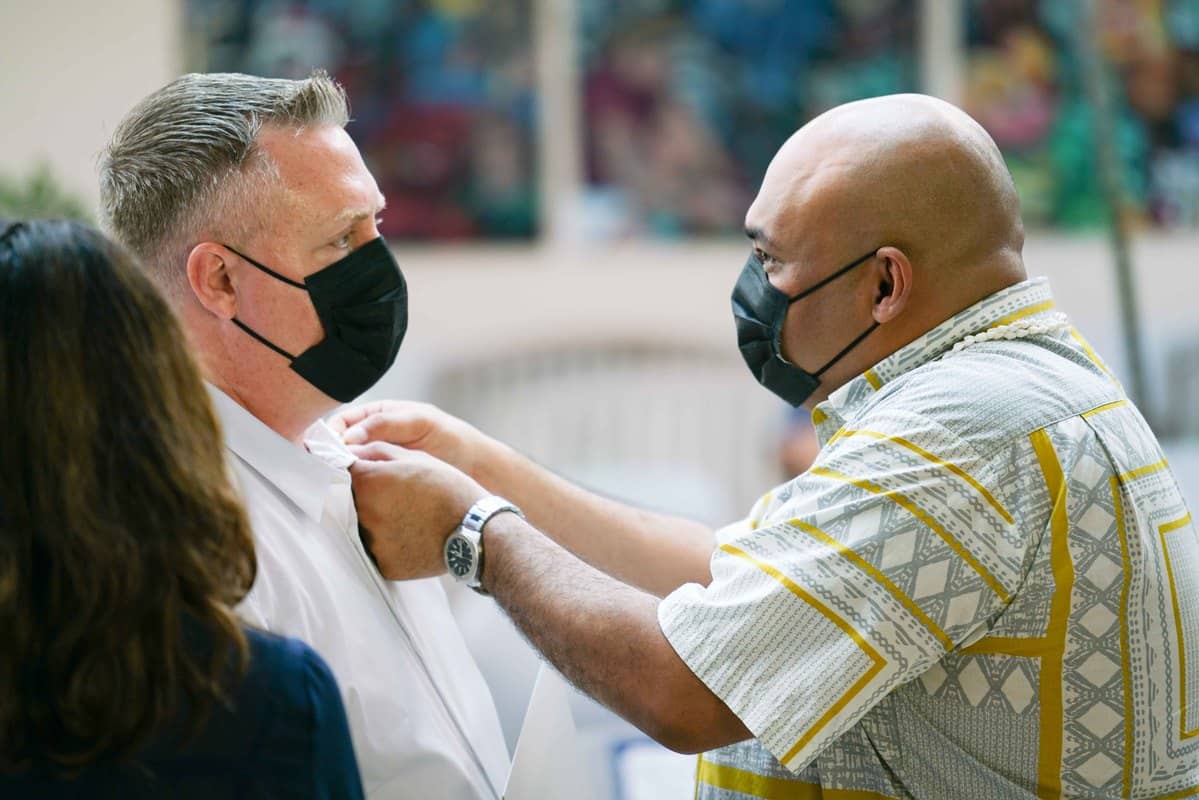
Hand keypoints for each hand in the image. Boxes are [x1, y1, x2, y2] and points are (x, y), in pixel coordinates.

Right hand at [333, 401, 489, 479]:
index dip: (329, 434)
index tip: (323, 449)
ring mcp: (378, 462)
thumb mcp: (420, 422)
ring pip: (348, 467)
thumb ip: (386, 424)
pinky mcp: (384, 483)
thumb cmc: (451, 438)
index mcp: (378, 416)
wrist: (476, 467)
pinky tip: (350, 495)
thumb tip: (348, 437)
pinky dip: (354, 488)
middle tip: (321, 468)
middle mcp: (373, 438)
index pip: (342, 422)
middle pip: (339, 446)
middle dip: (328, 455)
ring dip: (338, 474)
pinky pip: (362, 484)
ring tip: (332, 483)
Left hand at [348, 441, 486, 579]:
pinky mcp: (383, 564)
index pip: (343, 473)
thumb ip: (379, 451)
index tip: (370, 476)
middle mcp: (364, 513)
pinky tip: (412, 536)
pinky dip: (390, 544)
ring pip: (363, 528)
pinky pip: (378, 551)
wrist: (474, 531)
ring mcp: (373, 542)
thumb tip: (350, 451)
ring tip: (408, 518)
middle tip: (398, 499)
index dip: (356, 472)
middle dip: (368, 498)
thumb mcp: (417, 458)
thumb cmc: (449, 489)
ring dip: (378, 522)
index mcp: (369, 481)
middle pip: (351, 503)